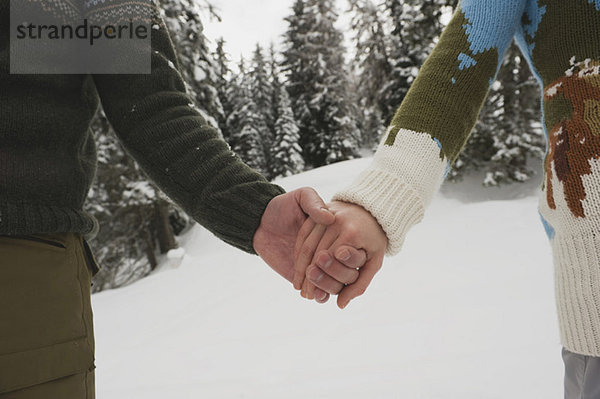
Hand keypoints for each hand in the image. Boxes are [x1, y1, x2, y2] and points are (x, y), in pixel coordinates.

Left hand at [253, 187, 334, 301]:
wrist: (260, 221)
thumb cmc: (283, 206)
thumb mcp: (301, 197)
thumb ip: (314, 203)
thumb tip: (329, 219)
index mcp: (336, 231)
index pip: (346, 248)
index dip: (345, 253)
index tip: (340, 252)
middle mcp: (331, 249)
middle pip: (342, 267)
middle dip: (334, 272)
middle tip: (322, 267)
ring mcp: (321, 265)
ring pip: (335, 282)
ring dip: (327, 286)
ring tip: (318, 286)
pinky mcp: (309, 277)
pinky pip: (321, 291)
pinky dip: (320, 295)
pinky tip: (316, 295)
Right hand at [293, 201, 387, 308]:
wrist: (373, 210)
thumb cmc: (374, 241)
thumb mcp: (374, 262)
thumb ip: (359, 284)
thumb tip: (340, 305)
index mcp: (352, 234)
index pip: (330, 262)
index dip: (321, 281)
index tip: (315, 296)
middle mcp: (337, 221)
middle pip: (316, 255)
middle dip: (309, 278)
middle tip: (304, 295)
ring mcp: (327, 213)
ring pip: (307, 245)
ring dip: (300, 267)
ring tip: (298, 285)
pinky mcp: (319, 210)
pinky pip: (304, 234)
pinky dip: (298, 252)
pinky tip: (298, 266)